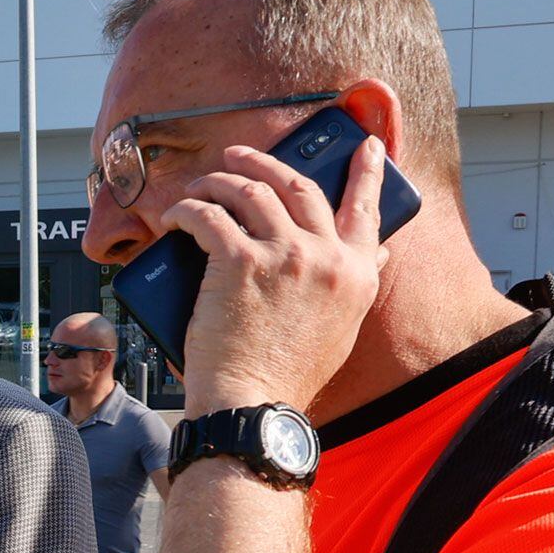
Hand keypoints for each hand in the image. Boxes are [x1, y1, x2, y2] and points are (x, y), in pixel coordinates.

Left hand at [164, 139, 387, 414]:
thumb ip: (356, 286)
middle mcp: (326, 257)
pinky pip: (209, 214)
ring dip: (221, 181)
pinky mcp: (240, 260)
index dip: (365, 172)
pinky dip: (188, 208)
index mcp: (356, 274)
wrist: (254, 405)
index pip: (367, 209)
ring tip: (204, 183)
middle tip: (241, 157)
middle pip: (298, 186)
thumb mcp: (342, 329)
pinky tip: (177, 216)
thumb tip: (376, 255)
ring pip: (251, 191)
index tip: (362, 147)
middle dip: (266, 163)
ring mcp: (284, 255)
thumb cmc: (288, 376)